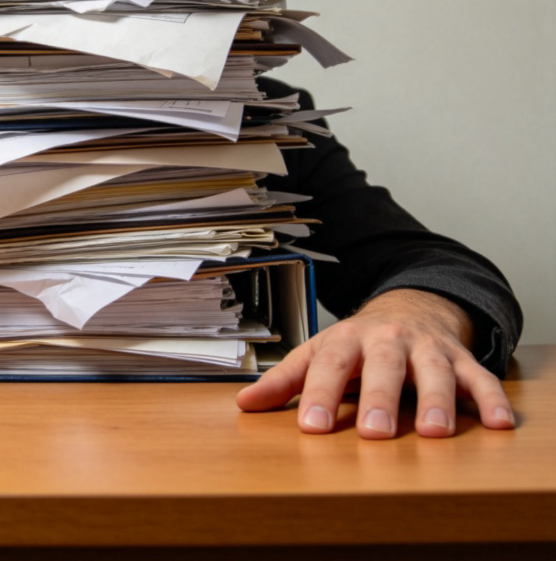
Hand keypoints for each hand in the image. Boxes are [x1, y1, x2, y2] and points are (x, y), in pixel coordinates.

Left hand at [235, 288, 514, 437]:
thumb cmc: (357, 343)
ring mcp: (426, 348)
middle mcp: (386, 340)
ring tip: (434, 432)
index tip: (311, 427)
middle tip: (376, 432)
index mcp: (346, 340)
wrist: (409, 307)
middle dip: (379, 396)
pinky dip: (491, 398)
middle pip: (382, 365)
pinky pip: (480, 377)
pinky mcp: (460, 359)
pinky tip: (498, 423)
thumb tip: (243, 404)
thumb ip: (285, 380)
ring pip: (433, 371)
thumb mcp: (319, 353)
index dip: (319, 394)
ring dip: (436, 400)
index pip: (329, 366)